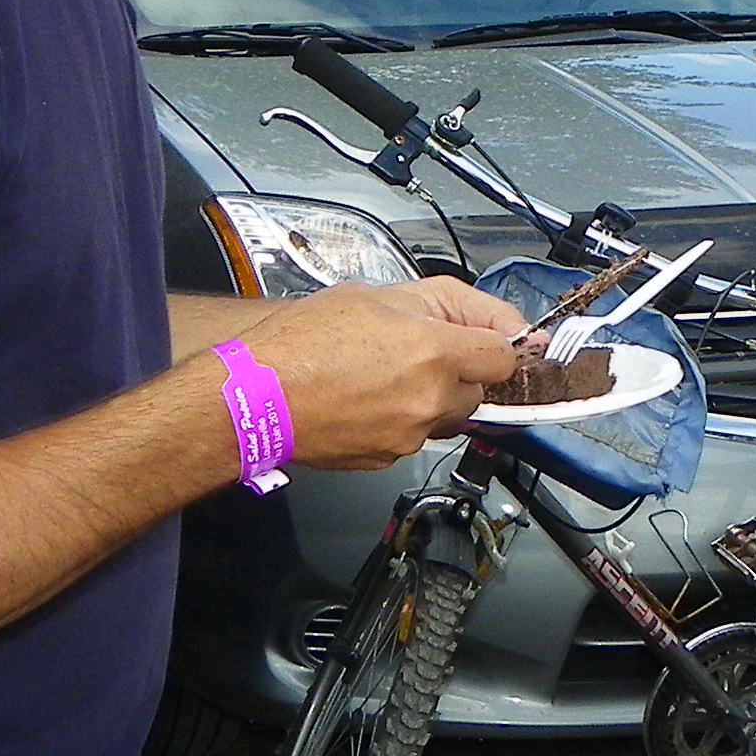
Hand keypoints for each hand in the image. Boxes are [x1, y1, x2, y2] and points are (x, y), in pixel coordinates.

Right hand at [244, 280, 523, 468]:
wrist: (251, 398)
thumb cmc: (299, 344)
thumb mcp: (374, 295)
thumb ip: (442, 304)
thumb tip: (492, 320)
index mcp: (434, 353)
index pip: (504, 357)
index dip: (498, 344)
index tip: (493, 341)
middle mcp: (429, 401)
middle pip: (477, 391)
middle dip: (457, 372)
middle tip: (416, 352)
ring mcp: (408, 436)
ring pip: (442, 417)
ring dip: (426, 398)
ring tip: (378, 375)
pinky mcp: (385, 460)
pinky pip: (409, 438)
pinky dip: (397, 421)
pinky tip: (362, 400)